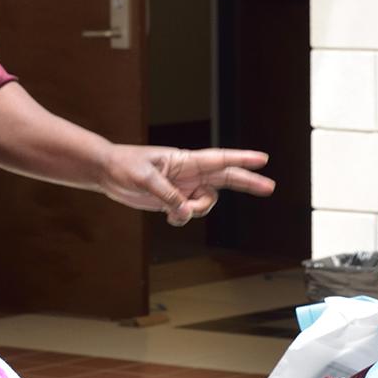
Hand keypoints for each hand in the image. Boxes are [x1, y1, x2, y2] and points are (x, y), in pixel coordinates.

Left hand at [97, 145, 273, 225]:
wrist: (108, 172)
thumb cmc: (124, 166)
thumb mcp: (145, 179)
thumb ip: (167, 195)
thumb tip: (184, 211)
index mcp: (186, 160)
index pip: (220, 159)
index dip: (242, 159)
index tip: (262, 159)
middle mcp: (189, 173)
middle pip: (226, 178)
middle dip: (248, 183)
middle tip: (270, 187)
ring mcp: (183, 187)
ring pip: (206, 203)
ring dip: (196, 211)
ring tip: (173, 210)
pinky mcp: (174, 200)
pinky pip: (189, 213)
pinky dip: (182, 218)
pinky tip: (168, 216)